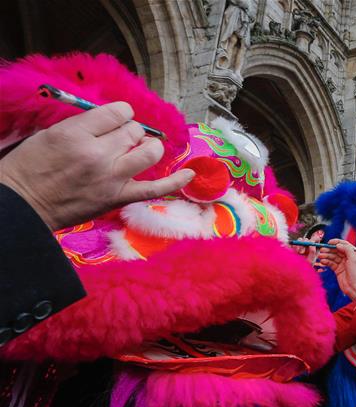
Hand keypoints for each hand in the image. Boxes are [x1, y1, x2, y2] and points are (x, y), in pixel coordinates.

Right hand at [0, 102, 193, 230]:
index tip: (115, 120)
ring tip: (141, 148)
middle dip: (130, 131)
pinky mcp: (120, 197)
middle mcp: (98, 154)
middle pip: (134, 131)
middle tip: (118, 140)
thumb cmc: (31, 168)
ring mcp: (112, 177)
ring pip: (149, 152)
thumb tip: (111, 122)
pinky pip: (157, 188)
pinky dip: (177, 181)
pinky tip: (191, 174)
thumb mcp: (50, 134)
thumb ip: (84, 126)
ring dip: (148, 146)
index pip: (118, 112)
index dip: (120, 114)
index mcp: (77, 133)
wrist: (24, 205)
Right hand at [317, 239, 355, 301]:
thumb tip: (339, 244)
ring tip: (320, 256)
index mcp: (354, 253)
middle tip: (322, 250)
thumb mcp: (354, 259)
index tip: (329, 242)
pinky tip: (322, 261)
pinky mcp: (338, 270)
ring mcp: (342, 264)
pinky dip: (326, 262)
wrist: (355, 288)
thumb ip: (347, 249)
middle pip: (337, 250)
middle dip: (329, 249)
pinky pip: (331, 263)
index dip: (336, 242)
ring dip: (326, 255)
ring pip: (333, 257)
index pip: (344, 245)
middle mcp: (348, 258)